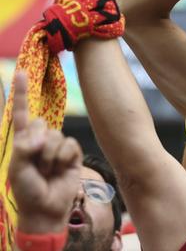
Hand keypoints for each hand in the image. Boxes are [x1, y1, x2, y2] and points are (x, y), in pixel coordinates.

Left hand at [8, 72, 81, 233]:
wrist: (46, 209)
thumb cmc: (27, 190)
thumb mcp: (17, 169)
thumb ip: (25, 148)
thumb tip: (42, 136)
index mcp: (23, 140)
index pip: (22, 113)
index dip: (21, 93)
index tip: (20, 73)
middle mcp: (40, 139)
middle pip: (41, 124)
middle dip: (38, 143)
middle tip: (36, 164)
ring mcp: (56, 146)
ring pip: (56, 136)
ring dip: (50, 156)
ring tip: (47, 171)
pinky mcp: (72, 154)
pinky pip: (69, 146)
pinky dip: (63, 159)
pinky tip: (60, 170)